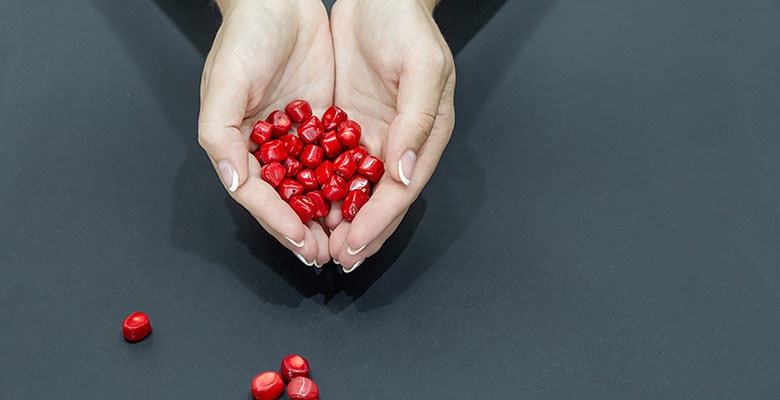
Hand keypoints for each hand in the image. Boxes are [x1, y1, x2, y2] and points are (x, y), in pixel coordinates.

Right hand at [198, 0, 333, 265]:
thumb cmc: (245, 37)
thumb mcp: (225, 83)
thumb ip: (222, 135)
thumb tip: (235, 182)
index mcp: (237, 145)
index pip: (258, 195)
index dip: (279, 222)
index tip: (303, 242)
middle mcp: (267, 147)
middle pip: (287, 199)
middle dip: (308, 229)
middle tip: (330, 254)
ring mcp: (297, 137)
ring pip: (315, 186)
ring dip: (330, 214)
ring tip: (349, 238)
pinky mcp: (324, 122)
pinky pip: (337, 159)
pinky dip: (347, 181)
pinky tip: (364, 199)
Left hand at [327, 0, 455, 271]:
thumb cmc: (406, 24)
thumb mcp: (422, 67)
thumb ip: (417, 121)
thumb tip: (404, 174)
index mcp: (424, 136)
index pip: (399, 192)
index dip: (376, 223)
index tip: (353, 246)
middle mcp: (398, 143)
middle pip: (377, 200)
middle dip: (357, 233)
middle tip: (333, 260)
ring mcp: (371, 135)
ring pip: (353, 189)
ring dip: (336, 219)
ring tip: (315, 245)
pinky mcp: (346, 123)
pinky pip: (331, 164)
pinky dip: (319, 188)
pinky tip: (302, 206)